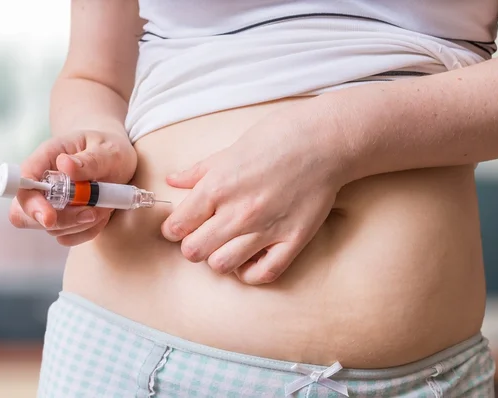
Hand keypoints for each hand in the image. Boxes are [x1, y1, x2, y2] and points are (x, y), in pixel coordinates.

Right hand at [8, 130, 136, 245]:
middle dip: (60, 221)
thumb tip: (65, 164)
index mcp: (46, 158)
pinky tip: (102, 215)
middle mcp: (42, 182)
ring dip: (80, 224)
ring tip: (105, 206)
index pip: (23, 184)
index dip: (30, 203)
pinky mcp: (64, 219)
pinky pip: (68, 236)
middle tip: (91, 213)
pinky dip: (87, 231)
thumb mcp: (109, 151)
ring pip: (51, 228)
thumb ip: (90, 160)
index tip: (49, 217)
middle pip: (25, 214)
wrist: (120, 161)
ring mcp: (50, 203)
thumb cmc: (111, 150)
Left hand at [161, 101, 345, 283]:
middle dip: (192, 245)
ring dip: (219, 258)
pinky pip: (263, 274)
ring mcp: (266, 230)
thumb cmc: (278, 137)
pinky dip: (251, 271)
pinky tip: (250, 258)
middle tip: (202, 235)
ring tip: (226, 246)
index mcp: (218, 187)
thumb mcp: (231, 149)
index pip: (177, 226)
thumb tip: (173, 181)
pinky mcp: (293, 240)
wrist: (325, 140)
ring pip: (222, 266)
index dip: (173, 229)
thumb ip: (199, 170)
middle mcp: (238, 213)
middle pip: (194, 251)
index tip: (179, 226)